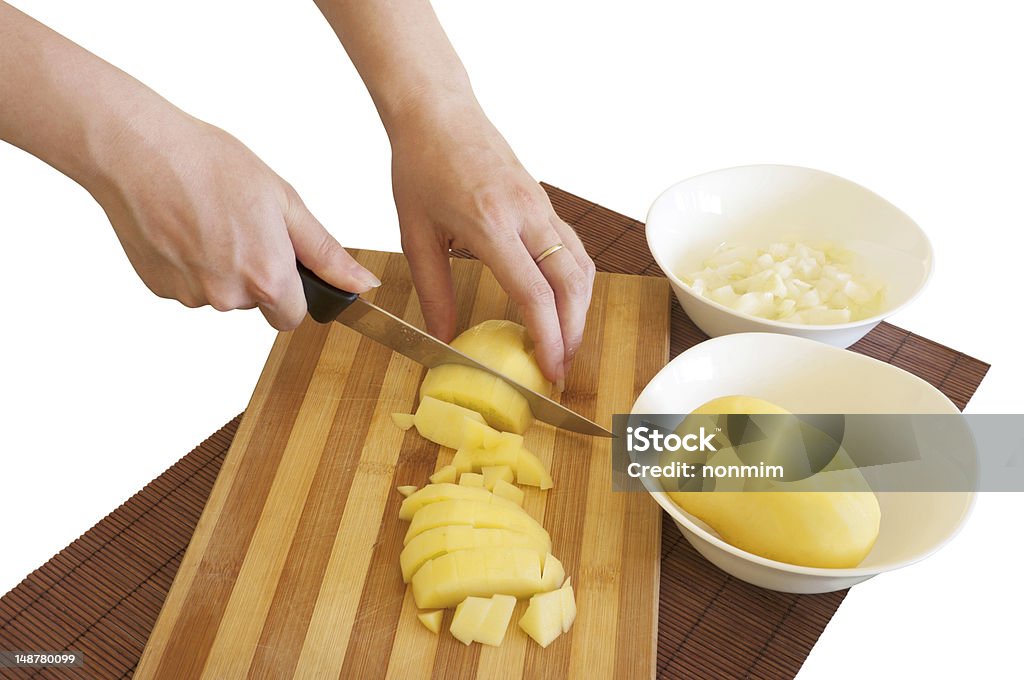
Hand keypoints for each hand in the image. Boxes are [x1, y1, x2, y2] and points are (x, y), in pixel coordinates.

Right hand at [89, 105, 379, 329]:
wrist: (138, 152)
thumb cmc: (211, 166)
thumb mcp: (285, 203)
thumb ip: (325, 253)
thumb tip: (364, 286)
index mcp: (266, 279)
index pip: (292, 316)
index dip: (291, 290)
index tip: (280, 260)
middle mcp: (227, 298)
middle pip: (255, 303)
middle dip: (254, 273)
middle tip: (240, 223)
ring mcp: (189, 295)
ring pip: (219, 294)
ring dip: (220, 267)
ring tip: (208, 219)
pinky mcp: (158, 288)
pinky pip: (187, 285)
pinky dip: (188, 263)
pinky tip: (182, 227)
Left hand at [389, 99, 595, 382]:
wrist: (438, 113)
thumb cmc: (421, 166)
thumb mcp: (415, 234)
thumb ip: (432, 290)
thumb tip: (441, 337)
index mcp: (490, 224)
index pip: (534, 292)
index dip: (548, 337)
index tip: (549, 370)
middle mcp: (525, 214)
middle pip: (571, 284)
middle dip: (573, 332)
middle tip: (561, 368)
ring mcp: (540, 206)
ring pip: (581, 266)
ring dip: (580, 310)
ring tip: (565, 342)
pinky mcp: (544, 203)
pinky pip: (574, 249)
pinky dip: (577, 283)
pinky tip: (564, 303)